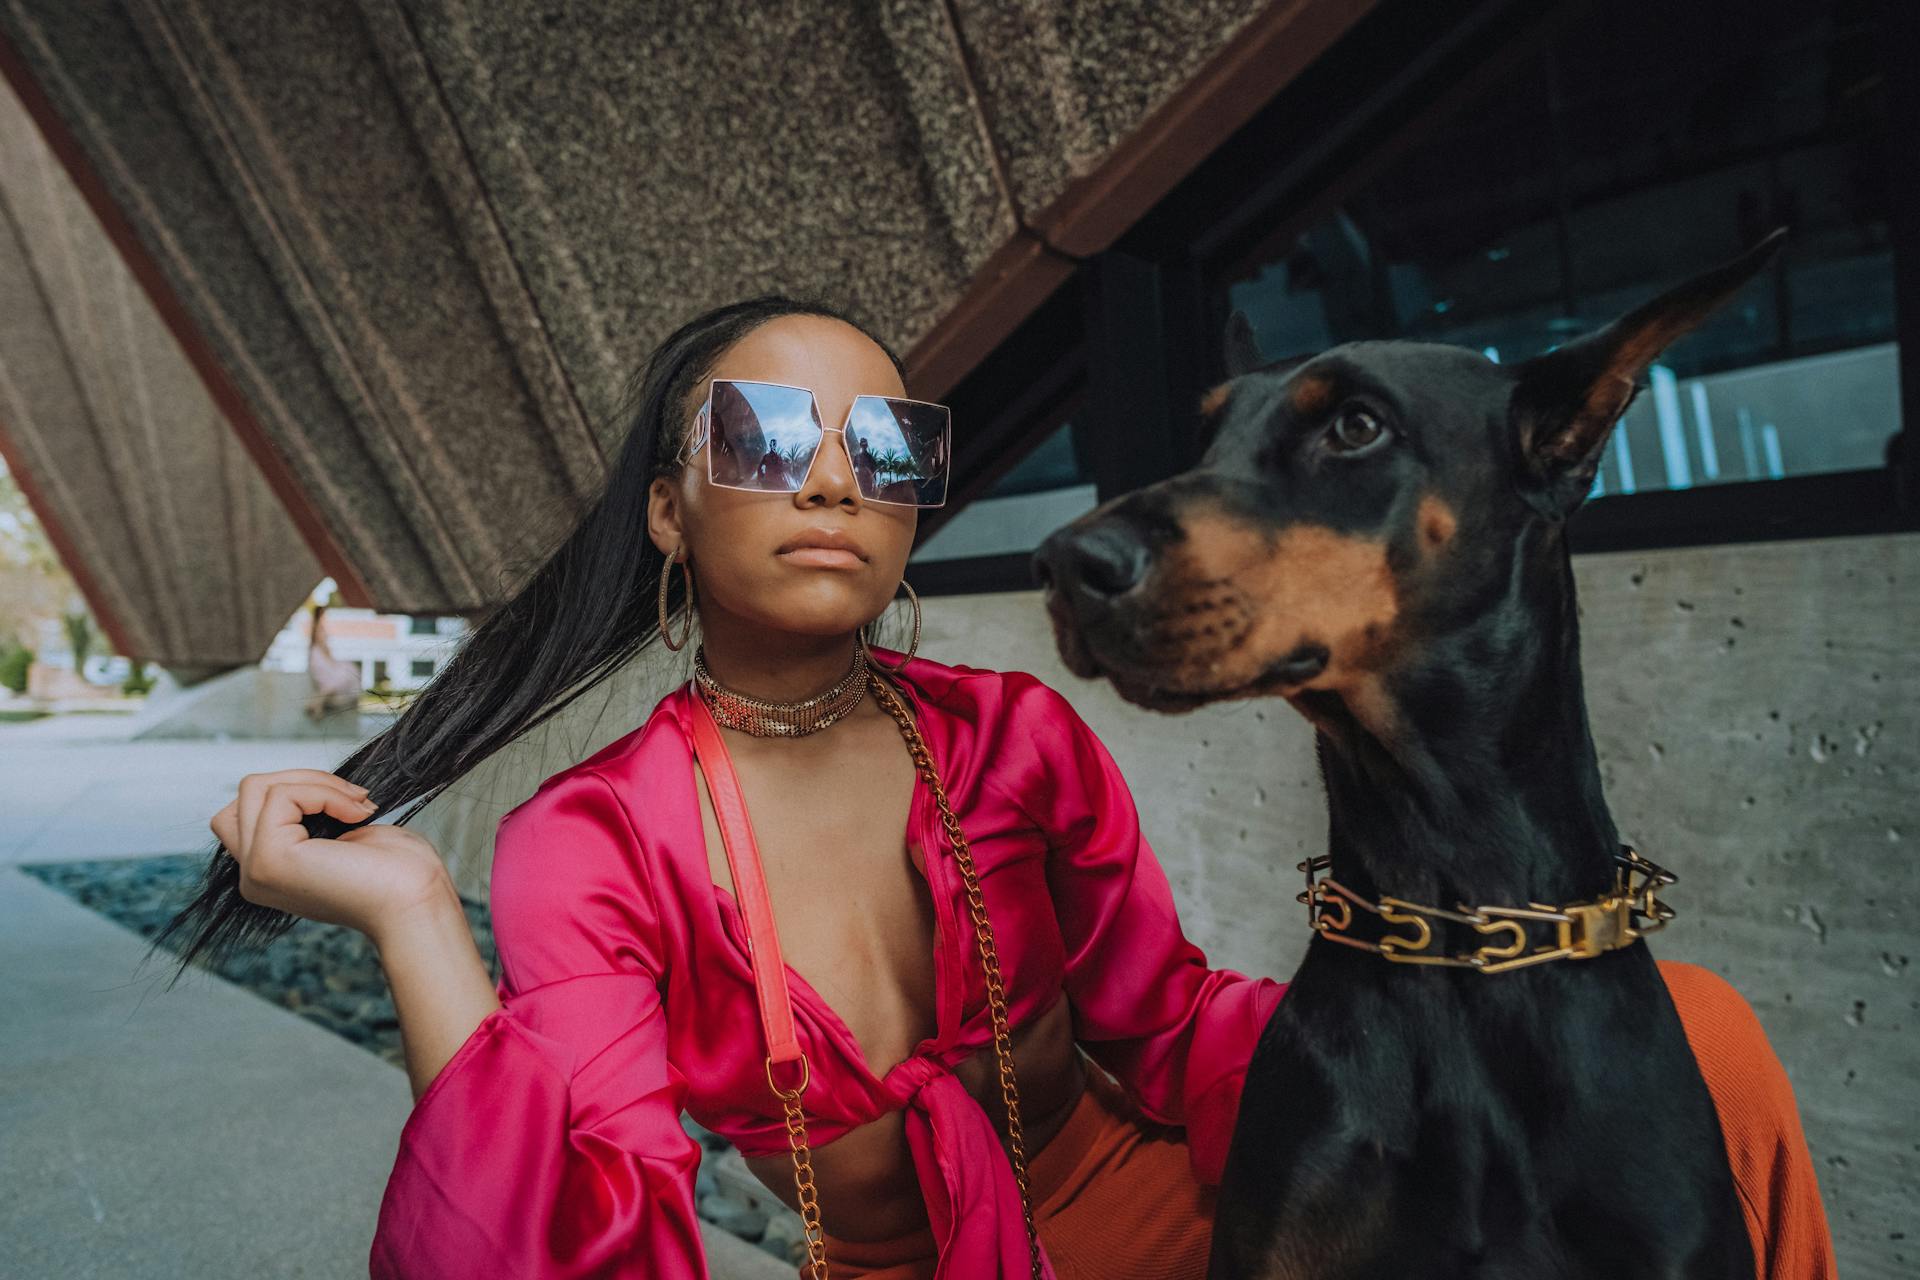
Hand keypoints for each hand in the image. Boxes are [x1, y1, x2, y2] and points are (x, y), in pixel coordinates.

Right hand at [210, 768, 451, 940]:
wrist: (415, 902)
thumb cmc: (396, 873)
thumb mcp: (340, 836)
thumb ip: (302, 819)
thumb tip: (289, 787)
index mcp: (269, 872)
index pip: (248, 809)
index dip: (297, 791)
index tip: (350, 803)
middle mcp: (253, 876)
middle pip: (246, 793)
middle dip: (301, 778)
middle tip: (352, 797)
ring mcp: (256, 869)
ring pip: (255, 788)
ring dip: (314, 782)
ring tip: (355, 804)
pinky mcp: (269, 858)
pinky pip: (281, 795)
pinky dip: (325, 792)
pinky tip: (355, 815)